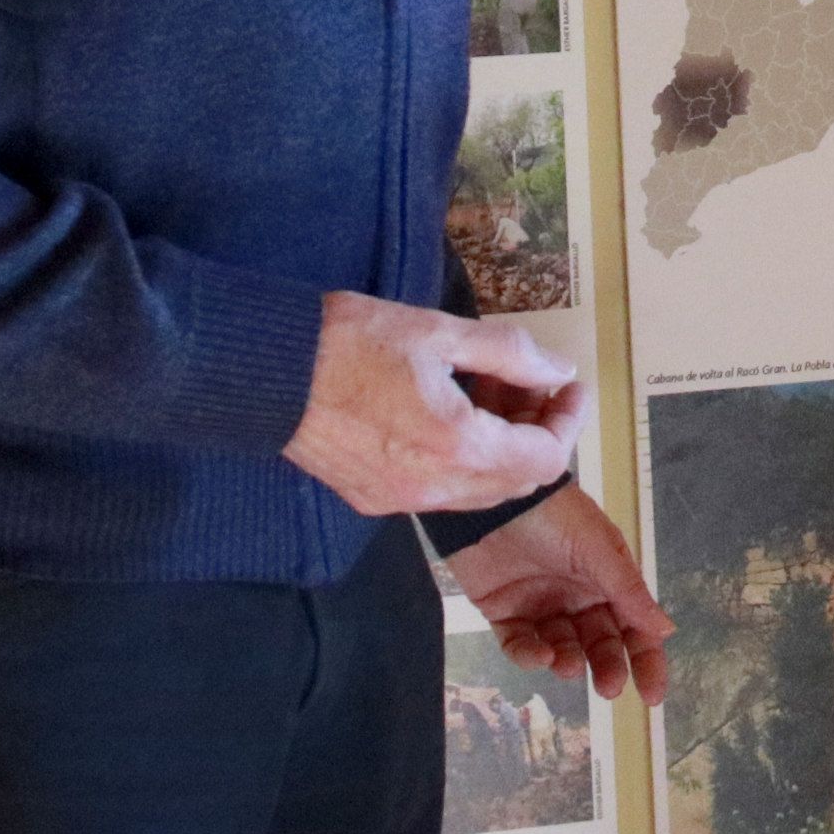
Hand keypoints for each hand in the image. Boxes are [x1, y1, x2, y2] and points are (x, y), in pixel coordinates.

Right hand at [281, 291, 581, 516]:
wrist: (265, 371)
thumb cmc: (349, 340)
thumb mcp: (439, 332)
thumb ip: (508, 355)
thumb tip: (557, 371)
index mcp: (457, 446)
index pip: (545, 460)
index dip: (567, 423)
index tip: (568, 389)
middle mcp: (433, 487)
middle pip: (517, 484)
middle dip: (537, 437)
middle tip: (533, 389)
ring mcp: (400, 501)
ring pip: (480, 493)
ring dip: (501, 453)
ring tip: (493, 398)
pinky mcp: (372, 500)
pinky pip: (440, 493)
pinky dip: (462, 464)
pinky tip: (450, 420)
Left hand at [450, 482, 671, 701]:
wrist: (493, 498)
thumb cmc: (554, 515)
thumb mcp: (599, 550)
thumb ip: (628, 592)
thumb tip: (666, 630)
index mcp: (607, 581)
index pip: (634, 627)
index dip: (646, 660)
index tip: (652, 695)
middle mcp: (577, 597)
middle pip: (600, 644)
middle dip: (607, 666)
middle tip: (609, 687)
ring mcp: (540, 606)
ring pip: (562, 648)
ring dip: (569, 662)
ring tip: (567, 665)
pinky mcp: (504, 612)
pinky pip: (520, 645)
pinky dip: (530, 655)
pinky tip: (540, 655)